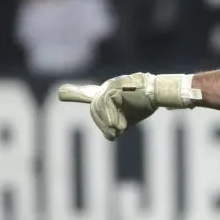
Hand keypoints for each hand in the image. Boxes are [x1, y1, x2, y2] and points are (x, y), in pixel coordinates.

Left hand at [57, 73, 199, 140]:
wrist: (158, 93)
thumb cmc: (145, 105)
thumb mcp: (127, 117)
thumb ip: (114, 125)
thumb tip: (110, 134)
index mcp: (106, 94)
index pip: (88, 94)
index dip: (75, 94)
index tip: (61, 93)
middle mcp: (105, 88)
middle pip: (94, 109)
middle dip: (102, 124)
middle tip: (116, 132)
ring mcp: (109, 85)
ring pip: (98, 107)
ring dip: (108, 122)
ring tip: (120, 129)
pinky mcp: (114, 86)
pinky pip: (106, 104)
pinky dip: (112, 117)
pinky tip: (120, 126)